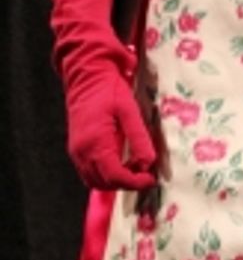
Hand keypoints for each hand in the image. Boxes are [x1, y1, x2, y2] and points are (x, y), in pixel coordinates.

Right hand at [65, 52, 156, 191]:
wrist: (86, 75)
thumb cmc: (109, 89)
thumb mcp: (129, 110)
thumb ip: (138, 137)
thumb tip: (148, 162)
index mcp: (96, 142)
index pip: (115, 176)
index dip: (134, 182)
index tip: (151, 179)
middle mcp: (82, 152)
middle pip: (104, 183)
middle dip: (126, 183)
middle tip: (146, 173)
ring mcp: (76, 152)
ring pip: (94, 181)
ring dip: (115, 181)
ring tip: (134, 167)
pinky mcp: (75, 149)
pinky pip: (88, 172)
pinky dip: (105, 175)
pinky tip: (121, 162)